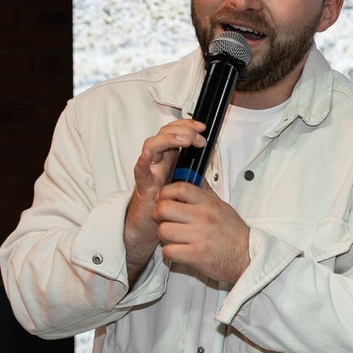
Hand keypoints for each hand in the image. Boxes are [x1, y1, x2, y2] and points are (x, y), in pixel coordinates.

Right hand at [123, 119, 204, 278]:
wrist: (151, 227)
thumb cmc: (169, 206)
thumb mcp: (188, 185)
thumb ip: (196, 172)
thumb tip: (212, 160)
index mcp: (170, 159)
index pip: (176, 132)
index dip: (187, 125)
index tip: (202, 127)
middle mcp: (159, 161)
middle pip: (165, 134)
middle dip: (181, 130)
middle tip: (197, 136)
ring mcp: (150, 172)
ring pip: (152, 145)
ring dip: (168, 139)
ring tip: (184, 141)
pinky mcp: (143, 186)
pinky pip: (140, 171)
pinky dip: (143, 162)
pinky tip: (148, 155)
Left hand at [153, 181, 250, 288]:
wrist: (248, 256)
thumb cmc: (233, 233)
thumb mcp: (221, 206)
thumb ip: (204, 193)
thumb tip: (194, 176)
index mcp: (208, 204)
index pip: (179, 188)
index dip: (165, 193)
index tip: (163, 200)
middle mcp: (203, 217)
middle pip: (164, 208)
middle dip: (158, 215)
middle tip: (164, 220)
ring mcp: (199, 237)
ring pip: (163, 231)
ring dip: (164, 236)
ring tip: (173, 238)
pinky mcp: (196, 255)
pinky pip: (168, 251)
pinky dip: (170, 252)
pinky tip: (178, 250)